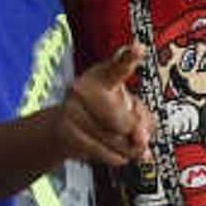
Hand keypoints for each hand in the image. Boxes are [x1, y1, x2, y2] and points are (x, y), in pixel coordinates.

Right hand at [54, 51, 149, 167]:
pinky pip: (105, 153)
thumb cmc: (102, 114)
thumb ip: (143, 121)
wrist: (63, 130)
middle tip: (131, 131)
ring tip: (121, 142)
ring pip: (117, 142)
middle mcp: (84, 87)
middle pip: (125, 123)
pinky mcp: (67, 133)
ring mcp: (72, 110)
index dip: (129, 58)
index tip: (139, 48)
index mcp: (103, 75)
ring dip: (127, 150)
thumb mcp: (128, 110)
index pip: (119, 66)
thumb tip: (141, 140)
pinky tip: (111, 150)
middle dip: (134, 134)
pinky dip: (116, 157)